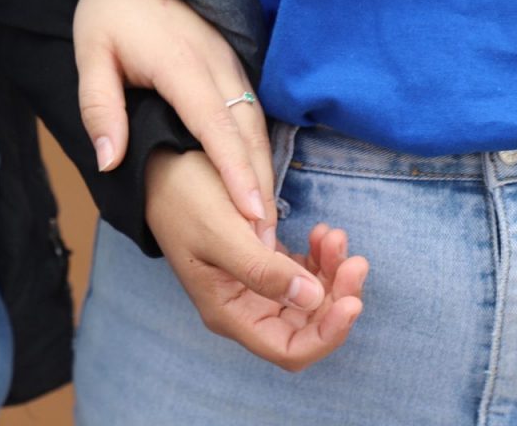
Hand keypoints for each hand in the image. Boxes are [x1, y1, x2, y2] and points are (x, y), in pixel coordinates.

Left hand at [76, 0, 275, 241]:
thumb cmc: (110, 14)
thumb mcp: (91, 57)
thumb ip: (100, 109)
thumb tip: (109, 162)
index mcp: (180, 65)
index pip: (215, 126)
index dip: (235, 172)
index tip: (252, 213)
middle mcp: (216, 64)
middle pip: (248, 131)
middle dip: (260, 185)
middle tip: (266, 240)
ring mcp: (230, 62)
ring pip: (257, 122)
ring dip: (264, 170)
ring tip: (267, 222)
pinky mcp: (233, 64)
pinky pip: (253, 110)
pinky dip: (259, 147)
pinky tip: (258, 181)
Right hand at [145, 149, 367, 370]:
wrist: (161, 168)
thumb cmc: (184, 198)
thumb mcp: (223, 232)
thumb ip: (264, 271)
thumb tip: (313, 301)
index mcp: (229, 312)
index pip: (288, 349)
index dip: (326, 334)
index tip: (352, 300)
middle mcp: (244, 307)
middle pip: (307, 325)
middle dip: (337, 297)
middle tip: (355, 260)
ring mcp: (255, 286)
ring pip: (310, 298)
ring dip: (331, 273)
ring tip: (334, 235)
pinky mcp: (263, 263)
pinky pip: (303, 273)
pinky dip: (319, 257)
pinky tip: (321, 232)